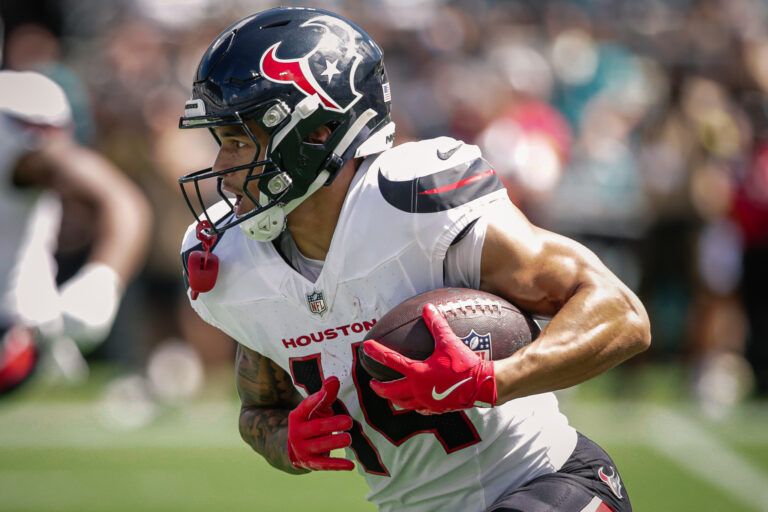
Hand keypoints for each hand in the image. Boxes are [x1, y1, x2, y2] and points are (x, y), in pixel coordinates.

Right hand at [287, 376, 354, 470]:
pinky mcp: (310, 463)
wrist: (298, 447)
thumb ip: (327, 395)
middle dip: (332, 425)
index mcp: (297, 416)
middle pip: (317, 428)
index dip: (318, 398)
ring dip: (335, 443)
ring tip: (348, 439)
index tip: (330, 388)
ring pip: (320, 446)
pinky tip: (350, 465)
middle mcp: (296, 433)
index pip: (307, 405)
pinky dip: (338, 465)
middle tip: (348, 422)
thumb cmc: (313, 421)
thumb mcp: (317, 408)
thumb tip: (334, 379)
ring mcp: (302, 449)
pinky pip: (325, 464)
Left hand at [363, 303, 496, 413]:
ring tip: (390, 394)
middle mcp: (418, 390)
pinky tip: (414, 402)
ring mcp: (426, 402)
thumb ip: (436, 324)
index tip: (365, 347)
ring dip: (393, 398)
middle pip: (390, 391)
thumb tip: (428, 308)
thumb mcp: (449, 341)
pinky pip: (419, 409)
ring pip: (403, 403)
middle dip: (378, 387)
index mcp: (418, 373)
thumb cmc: (465, 363)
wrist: (483, 385)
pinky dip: (413, 405)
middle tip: (372, 383)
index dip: (377, 352)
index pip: (391, 360)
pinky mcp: (437, 409)